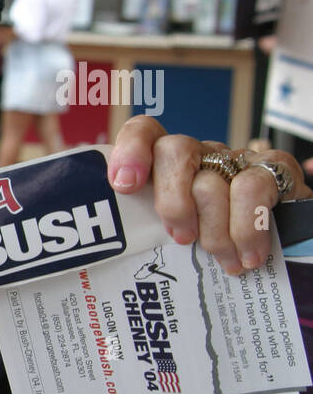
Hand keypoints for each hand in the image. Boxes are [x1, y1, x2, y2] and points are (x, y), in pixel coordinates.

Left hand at [108, 116, 312, 274]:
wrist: (282, 249)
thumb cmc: (209, 246)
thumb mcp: (166, 237)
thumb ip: (141, 232)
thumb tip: (109, 249)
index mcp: (167, 166)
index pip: (145, 133)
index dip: (131, 151)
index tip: (124, 185)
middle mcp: (200, 156)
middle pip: (174, 151)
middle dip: (173, 202)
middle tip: (183, 239)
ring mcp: (236, 161)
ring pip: (211, 179)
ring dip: (214, 229)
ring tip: (222, 260)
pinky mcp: (274, 171)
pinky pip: (252, 188)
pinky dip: (247, 228)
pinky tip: (248, 254)